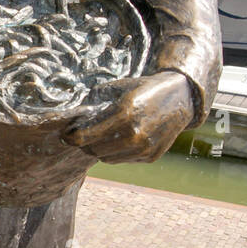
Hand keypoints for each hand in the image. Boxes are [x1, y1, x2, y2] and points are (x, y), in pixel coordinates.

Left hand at [67, 71, 195, 163]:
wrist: (180, 98)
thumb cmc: (145, 89)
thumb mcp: (119, 87)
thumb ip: (97, 100)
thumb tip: (74, 111)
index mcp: (123, 114)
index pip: (84, 136)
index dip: (71, 137)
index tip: (66, 134)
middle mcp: (133, 135)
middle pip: (93, 149)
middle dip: (86, 142)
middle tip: (84, 133)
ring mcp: (143, 149)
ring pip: (106, 158)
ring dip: (101, 149)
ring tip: (104, 135)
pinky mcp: (150, 157)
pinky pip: (123, 160)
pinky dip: (118, 153)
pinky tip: (122, 139)